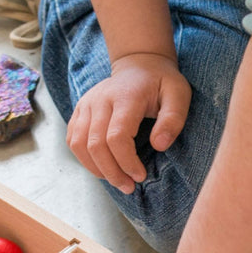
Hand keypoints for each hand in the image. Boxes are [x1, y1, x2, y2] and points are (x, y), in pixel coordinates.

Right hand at [66, 52, 190, 192]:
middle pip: (95, 144)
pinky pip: (73, 140)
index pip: (116, 136)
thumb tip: (159, 146)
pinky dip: (85, 159)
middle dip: (112, 172)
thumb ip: (173, 120)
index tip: (140, 176)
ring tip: (117, 181)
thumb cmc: (162, 83)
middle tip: (129, 187)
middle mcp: (100, 100)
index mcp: (125, 97)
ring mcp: (86, 104)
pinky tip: (103, 168)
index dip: (126, 162)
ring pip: (79, 144)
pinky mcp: (79, 110)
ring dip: (96, 169)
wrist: (139, 64)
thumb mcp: (179, 95)